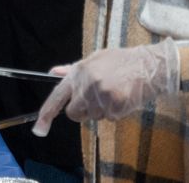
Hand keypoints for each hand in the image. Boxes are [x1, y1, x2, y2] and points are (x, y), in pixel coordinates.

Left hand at [33, 39, 179, 136]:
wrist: (149, 66)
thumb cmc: (120, 61)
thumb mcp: (93, 59)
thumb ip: (72, 70)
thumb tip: (54, 73)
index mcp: (79, 72)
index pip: (57, 96)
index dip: (46, 113)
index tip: (39, 129)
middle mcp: (87, 85)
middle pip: (74, 113)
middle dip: (82, 111)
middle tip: (96, 99)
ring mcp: (102, 96)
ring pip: (94, 117)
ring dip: (102, 110)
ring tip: (113, 92)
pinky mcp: (116, 106)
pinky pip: (110, 118)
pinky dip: (116, 112)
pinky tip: (123, 97)